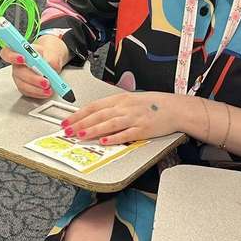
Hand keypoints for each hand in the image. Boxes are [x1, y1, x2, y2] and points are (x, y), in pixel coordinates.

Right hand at [0, 34, 69, 98]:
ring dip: (36, 88)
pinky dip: (38, 93)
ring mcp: (18, 77)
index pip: (7, 53)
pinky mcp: (23, 87)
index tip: (22, 59)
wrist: (49, 61)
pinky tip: (46, 91)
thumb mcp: (51, 53)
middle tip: (45, 81)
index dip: (12, 57)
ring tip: (48, 88)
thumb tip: (49, 64)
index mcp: (19, 52)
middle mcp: (16, 65)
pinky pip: (28, 92)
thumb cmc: (46, 55)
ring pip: (23, 85)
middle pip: (18, 72)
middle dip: (32, 78)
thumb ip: (50, 58)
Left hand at [63, 91, 179, 144]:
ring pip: (109, 124)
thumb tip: (92, 116)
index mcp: (119, 99)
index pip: (94, 107)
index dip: (78, 114)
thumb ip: (111, 108)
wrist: (173, 108)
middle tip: (68, 131)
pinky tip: (104, 141)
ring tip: (81, 136)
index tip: (66, 122)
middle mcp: (124, 108)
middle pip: (98, 115)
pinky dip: (114, 138)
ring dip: (94, 130)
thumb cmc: (151, 105)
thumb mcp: (129, 101)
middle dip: (81, 124)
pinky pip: (126, 134)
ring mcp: (133, 118)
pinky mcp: (143, 129)